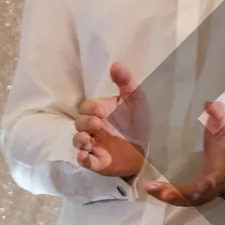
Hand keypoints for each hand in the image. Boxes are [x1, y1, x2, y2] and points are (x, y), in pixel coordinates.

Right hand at [75, 62, 147, 178]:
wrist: (147, 147)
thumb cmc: (136, 121)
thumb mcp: (135, 100)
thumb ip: (126, 82)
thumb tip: (117, 64)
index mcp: (99, 111)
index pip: (86, 107)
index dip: (91, 109)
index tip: (103, 111)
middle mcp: (93, 127)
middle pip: (79, 123)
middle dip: (86, 123)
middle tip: (98, 123)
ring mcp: (93, 144)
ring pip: (77, 141)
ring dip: (79, 140)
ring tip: (88, 140)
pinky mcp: (97, 161)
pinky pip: (85, 161)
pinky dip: (83, 159)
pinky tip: (85, 156)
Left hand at [145, 100, 224, 207]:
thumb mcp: (224, 132)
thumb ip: (217, 118)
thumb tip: (208, 103)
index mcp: (218, 173)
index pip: (205, 184)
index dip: (190, 188)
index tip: (172, 188)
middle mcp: (212, 188)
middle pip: (192, 197)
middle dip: (173, 195)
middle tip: (151, 188)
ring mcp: (206, 194)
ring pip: (187, 201)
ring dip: (168, 198)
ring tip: (149, 189)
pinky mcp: (199, 195)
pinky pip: (185, 200)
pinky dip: (170, 197)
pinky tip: (155, 192)